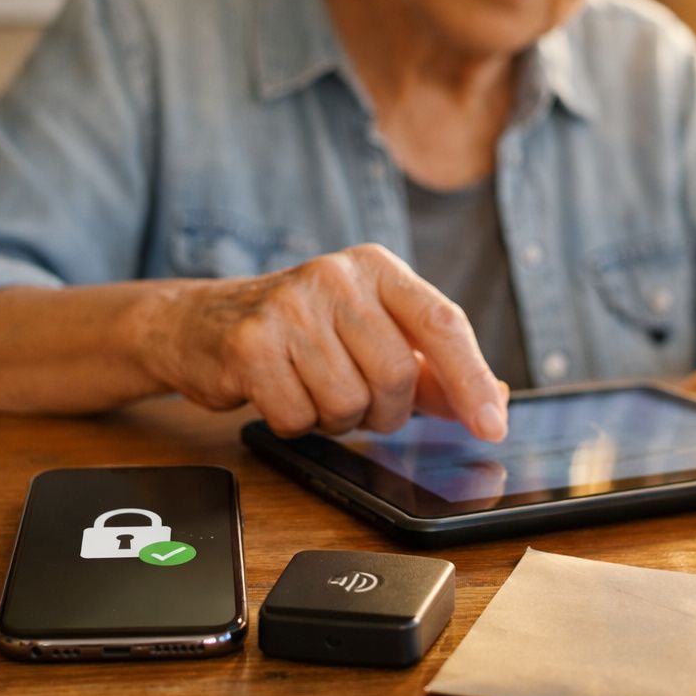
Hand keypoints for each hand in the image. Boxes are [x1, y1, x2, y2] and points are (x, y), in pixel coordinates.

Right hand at [136, 244, 508, 439]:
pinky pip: (298, 417)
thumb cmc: (302, 334)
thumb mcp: (371, 337)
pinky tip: (276, 391)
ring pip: (347, 404)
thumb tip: (495, 400)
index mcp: (377, 267)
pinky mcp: (250, 343)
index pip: (442, 323)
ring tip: (309, 388)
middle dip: (383, 411)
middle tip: (355, 401)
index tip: (493, 427)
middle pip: (396, 376)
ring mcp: (289, 306)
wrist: (201, 323)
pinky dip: (293, 423)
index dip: (471, 380)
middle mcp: (336, 275)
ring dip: (333, 419)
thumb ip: (432, 371)